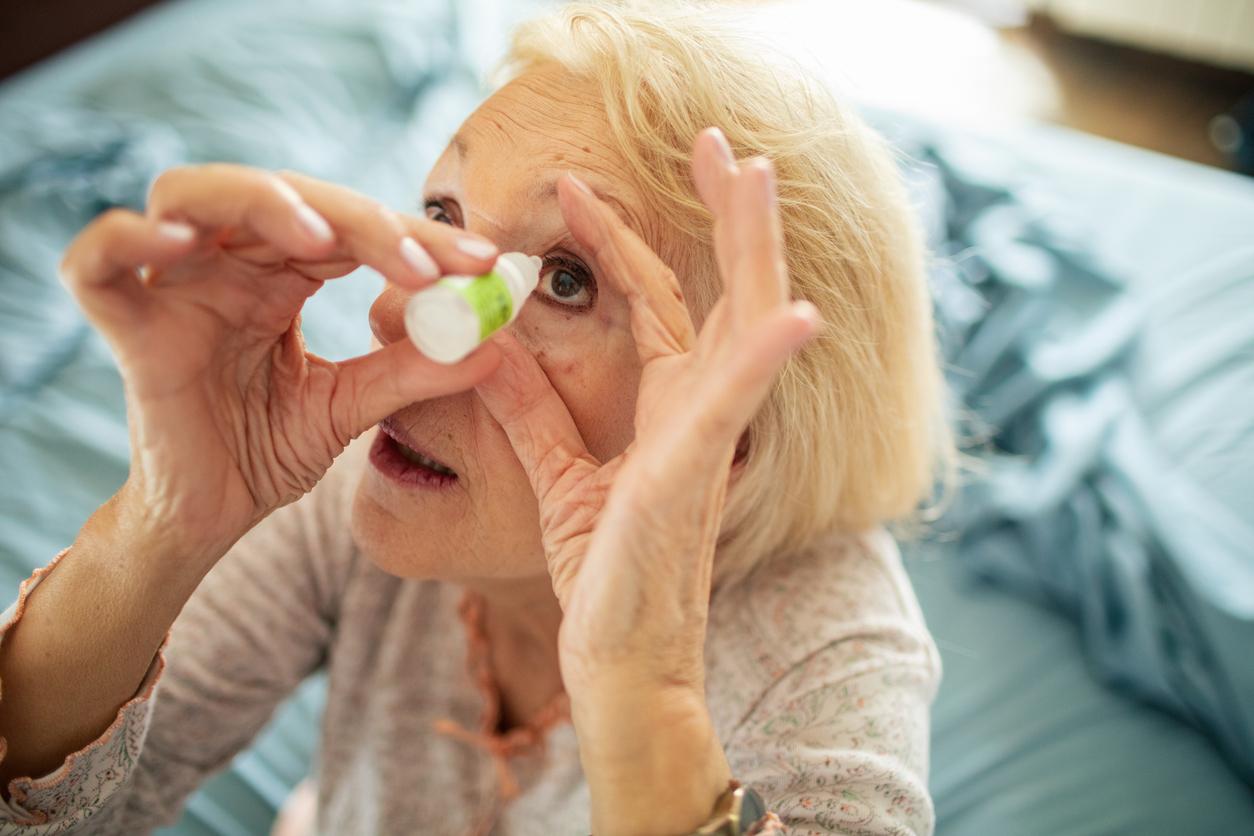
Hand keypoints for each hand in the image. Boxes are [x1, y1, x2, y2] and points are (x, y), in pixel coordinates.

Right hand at [60, 165, 501, 562]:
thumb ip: (414, 371)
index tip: (483, 263)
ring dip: (260, 203)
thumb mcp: (353, 407)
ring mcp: (174, 290)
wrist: (210, 519)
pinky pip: (98, 263)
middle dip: (358, 219)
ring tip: (323, 239)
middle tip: (421, 261)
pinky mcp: (130, 330)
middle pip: (283, 199)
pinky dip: (128, 239)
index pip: (349, 229)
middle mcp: (227, 267)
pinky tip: (179, 242)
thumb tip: (496, 345)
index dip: (415, 237)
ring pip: (193, 197)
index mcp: (281, 277)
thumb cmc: (269, 451)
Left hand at [475, 129, 819, 833]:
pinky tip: (792, 312)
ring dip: (754, 249)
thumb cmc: (603, 575)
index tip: (576, 184)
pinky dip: (765, 358)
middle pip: (722, 290)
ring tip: (755, 175)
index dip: (620, 239)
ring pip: (745, 324)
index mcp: (671, 408)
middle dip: (725, 214)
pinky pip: (737, 408)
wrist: (621, 661)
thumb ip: (526, 407)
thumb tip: (485, 344)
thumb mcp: (555, 473)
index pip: (654, 301)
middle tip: (716, 141)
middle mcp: (702, 411)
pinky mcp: (697, 475)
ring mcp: (709, 439)